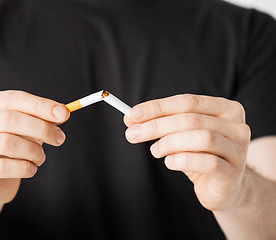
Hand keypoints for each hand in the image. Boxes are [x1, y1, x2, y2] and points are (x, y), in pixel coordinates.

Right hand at [0, 90, 69, 202]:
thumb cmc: (10, 147)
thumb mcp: (24, 128)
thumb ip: (40, 118)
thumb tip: (61, 113)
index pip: (12, 98)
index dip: (40, 106)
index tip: (64, 114)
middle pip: (8, 119)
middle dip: (40, 128)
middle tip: (59, 138)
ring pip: (6, 143)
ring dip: (33, 151)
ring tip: (41, 157)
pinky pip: (3, 167)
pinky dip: (25, 168)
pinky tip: (31, 168)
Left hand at [124, 94, 250, 210]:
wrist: (223, 187)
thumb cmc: (199, 155)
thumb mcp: (179, 135)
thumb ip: (159, 123)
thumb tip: (130, 117)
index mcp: (224, 109)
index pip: (187, 102)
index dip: (158, 107)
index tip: (133, 114)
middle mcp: (236, 125)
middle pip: (192, 119)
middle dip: (156, 126)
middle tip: (132, 135)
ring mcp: (238, 149)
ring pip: (202, 138)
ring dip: (170, 143)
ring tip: (155, 150)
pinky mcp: (233, 173)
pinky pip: (207, 162)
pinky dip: (182, 160)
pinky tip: (170, 162)